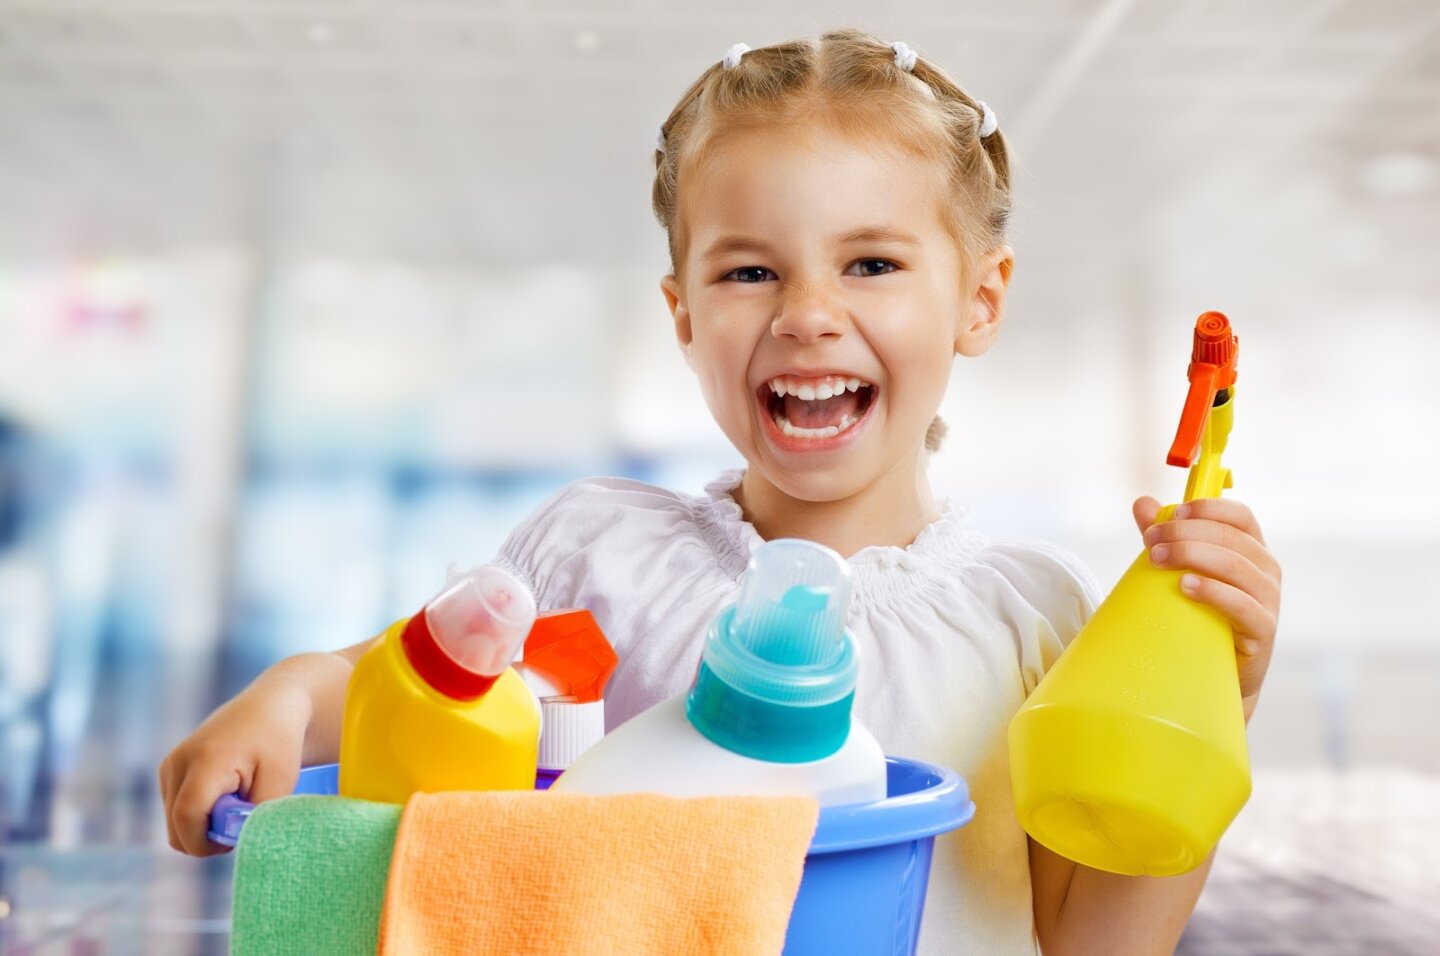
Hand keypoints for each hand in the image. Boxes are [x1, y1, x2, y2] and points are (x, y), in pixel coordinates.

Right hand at [157, 674, 308, 855]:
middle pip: (175, 828)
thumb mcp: (280, 782)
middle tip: (241, 825)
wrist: (270, 707)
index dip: (205, 843)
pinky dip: (199, 814)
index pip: (187, 818)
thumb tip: (239, 843)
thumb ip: (256, 817)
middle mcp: (178, 762)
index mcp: (205, 762)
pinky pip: (176, 809)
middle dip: (206, 839)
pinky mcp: (170, 769)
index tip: (234, 842)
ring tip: (236, 805)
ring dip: (203, 826)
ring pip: (174, 823)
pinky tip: (225, 797)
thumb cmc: (279, 743)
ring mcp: (170, 765)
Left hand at [1134, 496, 1281, 721]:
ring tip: (1157, 560)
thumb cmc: (1198, 614)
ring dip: (1194, 556)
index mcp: (1251, 549)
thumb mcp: (1180, 570)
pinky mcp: (1263, 630)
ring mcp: (1268, 600)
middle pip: (1232, 538)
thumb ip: (1164, 536)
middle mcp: (1266, 570)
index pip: (1240, 516)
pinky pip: (1243, 605)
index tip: (1172, 513)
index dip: (1209, 509)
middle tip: (1150, 541)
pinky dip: (1213, 591)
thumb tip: (1142, 503)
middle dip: (1187, 533)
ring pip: (1236, 566)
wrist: (1213, 673)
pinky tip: (1185, 587)